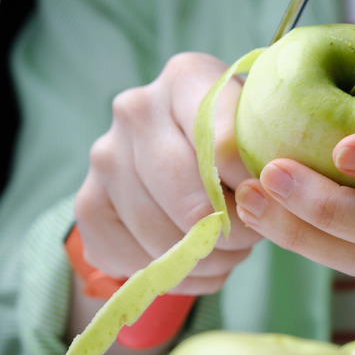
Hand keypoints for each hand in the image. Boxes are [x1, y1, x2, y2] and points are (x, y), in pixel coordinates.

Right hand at [75, 52, 261, 295]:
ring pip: (165, 237)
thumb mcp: (257, 131)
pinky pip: (136, 261)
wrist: (179, 154)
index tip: (267, 200)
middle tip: (251, 238)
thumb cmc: (235, 141)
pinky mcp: (87, 204)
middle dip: (232, 234)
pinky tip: (194, 262)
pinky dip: (175, 276)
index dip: (253, 187)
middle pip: (192, 202)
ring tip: (228, 251)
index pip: (225, 144)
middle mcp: (136, 110)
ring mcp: (104, 157)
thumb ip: (265, 153)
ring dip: (207, 260)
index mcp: (186, 78)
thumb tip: (262, 198)